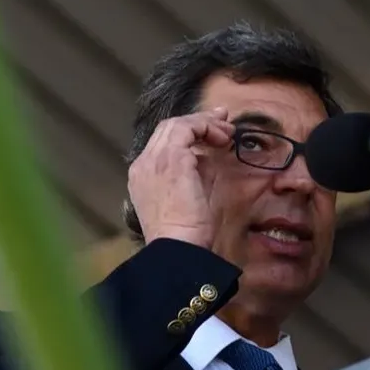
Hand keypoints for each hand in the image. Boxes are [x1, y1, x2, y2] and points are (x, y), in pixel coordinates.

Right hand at [128, 107, 233, 249]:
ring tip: (227, 130)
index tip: (213, 133)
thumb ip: (193, 177)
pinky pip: (187, 128)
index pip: (163, 144)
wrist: (178, 249)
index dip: (189, 134)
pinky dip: (206, 127)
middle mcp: (143, 165)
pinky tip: (222, 137)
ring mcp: (153, 160)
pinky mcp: (170, 159)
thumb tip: (208, 158)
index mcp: (143, 178)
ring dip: (205, 123)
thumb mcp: (188, 201)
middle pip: (168, 129)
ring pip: (176, 124)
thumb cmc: (186, 237)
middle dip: (197, 121)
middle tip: (222, 120)